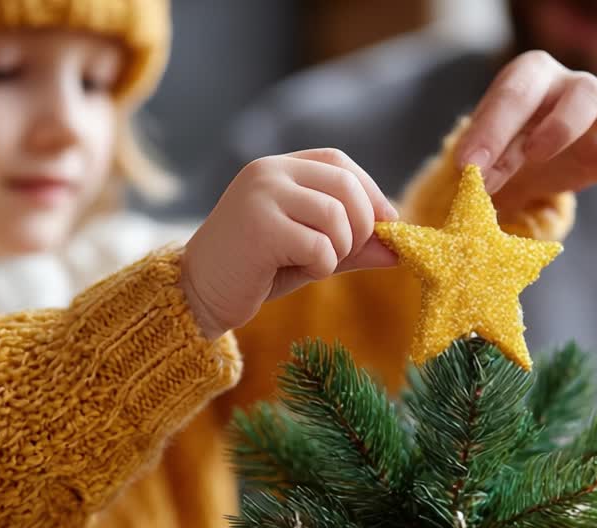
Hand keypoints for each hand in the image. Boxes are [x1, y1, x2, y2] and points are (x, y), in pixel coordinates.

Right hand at [182, 149, 398, 338]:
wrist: (197, 295)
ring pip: (336, 216)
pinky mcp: (260, 227)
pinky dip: (320, 266)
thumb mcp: (309, 252)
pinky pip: (319, 246)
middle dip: (363, 224)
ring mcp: (261, 196)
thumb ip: (351, 245)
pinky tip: (292, 271)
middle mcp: (268, 173)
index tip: (386, 222)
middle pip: (345, 185)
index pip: (338, 162)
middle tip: (348, 253)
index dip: (370, 190)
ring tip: (314, 264)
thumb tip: (399, 248)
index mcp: (277, 168)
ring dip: (339, 249)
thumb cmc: (254, 272)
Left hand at [454, 50, 596, 213]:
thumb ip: (479, 160)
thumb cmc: (496, 146)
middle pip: (587, 90)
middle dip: (563, 125)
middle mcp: (572, 91)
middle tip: (534, 155)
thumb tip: (474, 175)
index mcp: (532, 78)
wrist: (518, 163)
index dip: (494, 128)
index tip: (470, 166)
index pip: (518, 91)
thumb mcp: (479, 151)